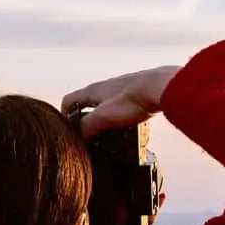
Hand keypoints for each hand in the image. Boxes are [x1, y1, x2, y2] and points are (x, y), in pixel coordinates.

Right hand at [61, 65, 181, 137]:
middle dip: (84, 121)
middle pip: (86, 105)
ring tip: (108, 136)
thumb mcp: (104, 117)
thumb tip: (77, 135)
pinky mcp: (133, 95)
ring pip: (103, 106)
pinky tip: (126, 128)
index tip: (68, 131)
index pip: (68, 101)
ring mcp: (119, 90)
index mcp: (92, 91)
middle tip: (89, 137)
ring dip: (102, 120)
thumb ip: (87, 126)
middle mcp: (103, 88)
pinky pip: (119, 108)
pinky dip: (118, 119)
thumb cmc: (133, 99)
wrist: (160, 87)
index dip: (64, 116)